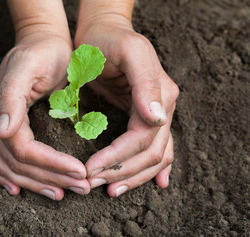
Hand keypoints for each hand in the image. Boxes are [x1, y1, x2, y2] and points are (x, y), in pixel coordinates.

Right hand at [0, 33, 90, 199]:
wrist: (42, 40)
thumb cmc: (42, 51)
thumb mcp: (28, 66)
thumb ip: (11, 97)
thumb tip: (1, 131)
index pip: (23, 150)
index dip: (51, 164)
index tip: (80, 171)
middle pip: (18, 164)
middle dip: (51, 178)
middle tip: (81, 187)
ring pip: (11, 168)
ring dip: (36, 183)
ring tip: (61, 193)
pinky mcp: (4, 128)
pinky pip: (2, 161)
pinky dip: (11, 178)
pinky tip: (19, 189)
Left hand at [75, 16, 178, 196]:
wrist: (103, 31)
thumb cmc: (109, 39)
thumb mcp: (128, 52)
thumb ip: (145, 83)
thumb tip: (157, 119)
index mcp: (160, 95)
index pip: (142, 139)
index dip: (117, 158)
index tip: (91, 169)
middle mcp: (162, 107)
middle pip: (149, 153)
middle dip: (122, 172)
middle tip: (94, 184)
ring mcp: (156, 113)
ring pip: (154, 156)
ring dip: (133, 176)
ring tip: (111, 190)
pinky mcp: (144, 116)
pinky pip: (156, 147)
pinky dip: (154, 168)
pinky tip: (157, 181)